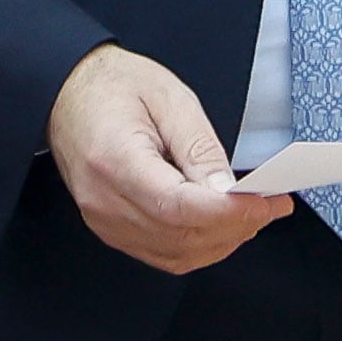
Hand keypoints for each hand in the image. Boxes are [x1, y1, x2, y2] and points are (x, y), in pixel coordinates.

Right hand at [48, 44, 287, 274]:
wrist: (69, 93)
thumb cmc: (115, 87)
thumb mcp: (171, 99)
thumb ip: (200, 148)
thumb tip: (227, 190)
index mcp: (115, 161)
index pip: (178, 208)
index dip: (227, 213)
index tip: (264, 203)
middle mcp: (103, 200)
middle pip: (179, 236)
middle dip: (235, 226)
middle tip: (272, 205)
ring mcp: (102, 219)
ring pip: (174, 253)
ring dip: (221, 241)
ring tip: (253, 214)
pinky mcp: (110, 227)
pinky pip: (160, 252)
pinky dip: (198, 246)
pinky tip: (222, 225)